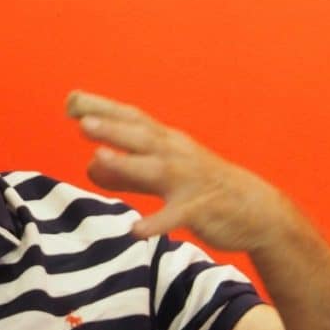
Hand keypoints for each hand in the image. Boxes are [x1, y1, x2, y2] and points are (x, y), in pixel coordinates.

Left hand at [66, 91, 287, 251]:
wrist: (257, 211)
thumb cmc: (202, 188)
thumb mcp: (161, 178)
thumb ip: (126, 173)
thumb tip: (89, 166)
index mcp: (167, 143)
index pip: (131, 119)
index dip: (103, 108)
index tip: (71, 99)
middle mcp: (177, 154)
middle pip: (141, 136)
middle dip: (112, 126)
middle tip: (81, 120)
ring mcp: (190, 181)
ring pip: (157, 168)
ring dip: (128, 162)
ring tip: (98, 156)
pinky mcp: (200, 209)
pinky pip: (176, 215)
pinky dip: (157, 222)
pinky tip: (136, 230)